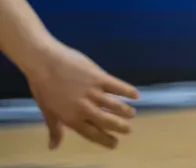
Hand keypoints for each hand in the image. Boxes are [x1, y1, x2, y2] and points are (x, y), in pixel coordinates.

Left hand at [24, 38, 138, 149]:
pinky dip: (128, 91)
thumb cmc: (43, 87)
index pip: (92, 134)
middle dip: (120, 127)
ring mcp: (94, 93)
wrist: (45, 64)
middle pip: (107, 121)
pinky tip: (136, 95)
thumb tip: (54, 147)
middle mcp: (85, 109)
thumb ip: (55, 129)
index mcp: (72, 119)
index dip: (105, 140)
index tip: (115, 144)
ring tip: (132, 114)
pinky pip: (118, 87)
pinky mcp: (100, 78)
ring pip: (115, 106)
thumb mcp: (47, 111)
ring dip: (125, 111)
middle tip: (129, 130)